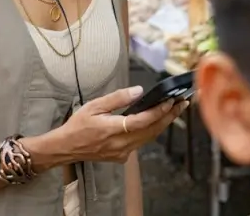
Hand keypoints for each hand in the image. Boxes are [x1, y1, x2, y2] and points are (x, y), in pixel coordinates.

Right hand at [58, 86, 186, 163]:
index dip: (159, 111)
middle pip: (152, 131)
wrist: (66, 148)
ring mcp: (123, 153)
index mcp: (113, 130)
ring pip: (149, 138)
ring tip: (174, 110)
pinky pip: (141, 143)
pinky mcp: (122, 157)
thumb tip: (138, 91)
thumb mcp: (94, 106)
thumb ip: (117, 99)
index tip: (171, 101)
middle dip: (169, 116)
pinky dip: (151, 131)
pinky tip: (156, 121)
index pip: (143, 121)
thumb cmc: (77, 125)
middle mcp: (121, 144)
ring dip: (163, 123)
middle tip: (183, 103)